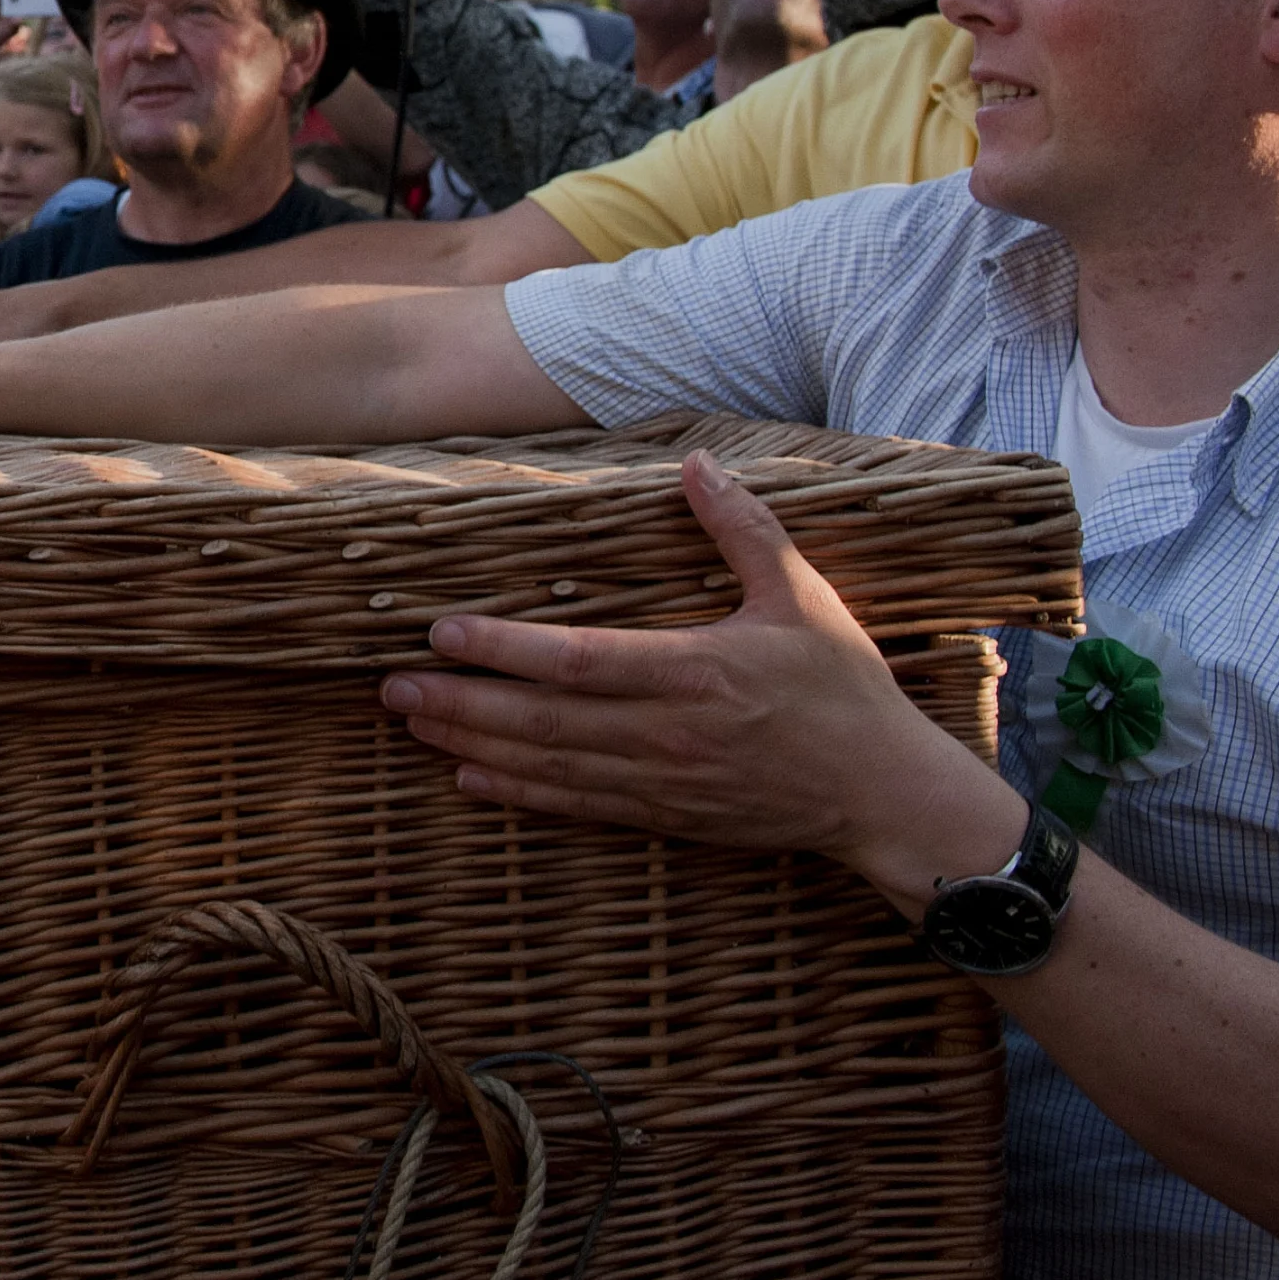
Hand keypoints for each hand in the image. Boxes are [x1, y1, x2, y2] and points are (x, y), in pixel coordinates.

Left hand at [377, 452, 1015, 900]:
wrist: (888, 796)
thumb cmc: (846, 691)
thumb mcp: (802, 598)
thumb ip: (744, 530)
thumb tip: (695, 462)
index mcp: (696, 673)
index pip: (578, 661)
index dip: (503, 649)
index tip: (441, 633)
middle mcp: (668, 734)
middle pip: (543, 722)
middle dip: (462, 705)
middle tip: (390, 688)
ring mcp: (665, 782)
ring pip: (551, 768)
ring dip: (476, 748)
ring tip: (413, 727)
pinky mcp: (669, 817)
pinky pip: (581, 806)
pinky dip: (522, 795)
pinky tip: (472, 781)